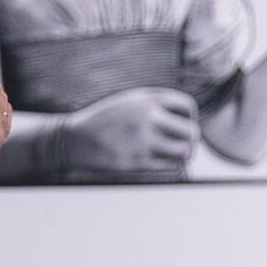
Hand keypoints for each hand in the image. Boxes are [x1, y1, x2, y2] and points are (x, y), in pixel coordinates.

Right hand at [63, 87, 198, 172]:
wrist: (74, 139)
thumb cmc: (104, 120)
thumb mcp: (127, 101)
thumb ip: (155, 104)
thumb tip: (188, 118)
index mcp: (145, 100)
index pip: (187, 105)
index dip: (189, 116)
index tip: (180, 122)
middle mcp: (147, 118)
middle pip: (191, 132)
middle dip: (189, 138)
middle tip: (181, 142)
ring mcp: (143, 141)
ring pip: (185, 152)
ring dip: (183, 154)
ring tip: (174, 153)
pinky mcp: (138, 162)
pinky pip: (170, 166)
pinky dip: (171, 164)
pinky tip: (162, 160)